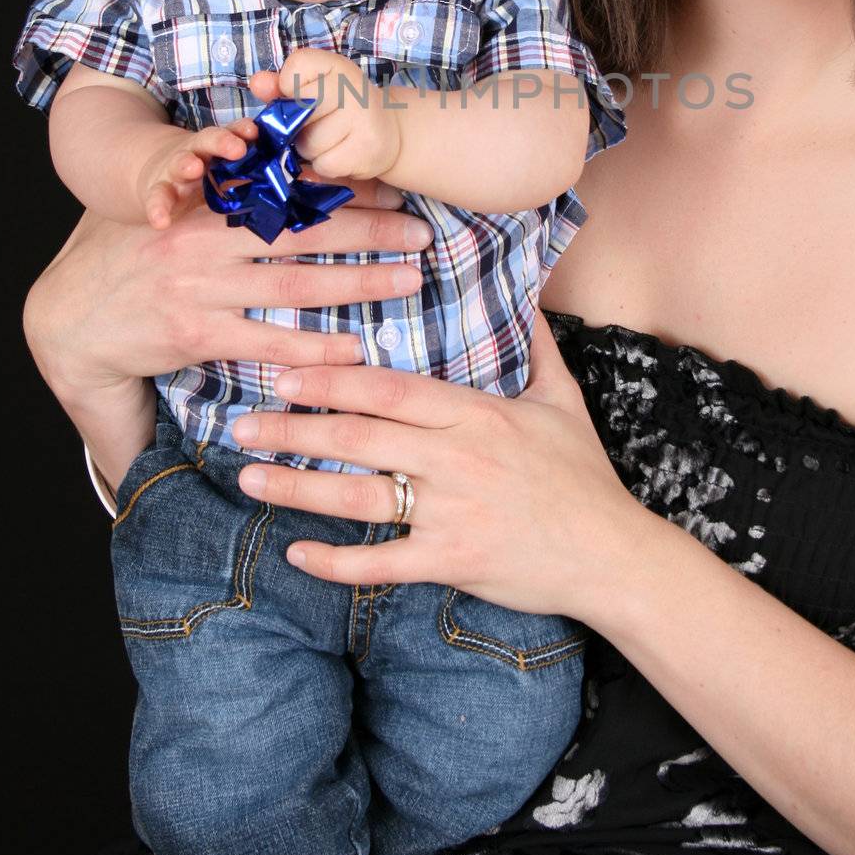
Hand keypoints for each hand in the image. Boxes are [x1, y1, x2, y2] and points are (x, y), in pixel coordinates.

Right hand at [24, 185, 430, 402]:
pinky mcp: (197, 334)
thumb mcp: (168, 206)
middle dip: (371, 229)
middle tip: (422, 231)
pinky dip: (313, 346)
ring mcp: (204, 288)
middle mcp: (209, 239)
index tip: (391, 187)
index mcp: (208, 201)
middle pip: (307, 230)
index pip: (288, 188)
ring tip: (410, 280)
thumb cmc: (128, 253)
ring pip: (298, 283)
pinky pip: (266, 340)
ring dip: (360, 283)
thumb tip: (282, 159)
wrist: (72, 317)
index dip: (343, 188)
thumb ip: (219, 186)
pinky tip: (355, 348)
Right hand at [136, 119, 258, 228]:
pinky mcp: (159, 190)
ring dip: (187, 163)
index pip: (237, 134)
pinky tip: (161, 221)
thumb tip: (316, 179)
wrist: (162, 170)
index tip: (256, 132)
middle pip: (212, 141)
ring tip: (193, 168)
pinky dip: (157, 208)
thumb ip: (269, 171)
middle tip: (237, 148)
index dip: (245, 132)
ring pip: (182, 162)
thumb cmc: (213, 172)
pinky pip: (157, 198)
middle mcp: (203, 153)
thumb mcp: (236, 167)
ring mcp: (177, 170)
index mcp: (225, 147)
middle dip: (224, 142)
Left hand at [233, 311, 647, 624]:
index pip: (390, 389)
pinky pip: (381, 563)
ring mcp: (451, 513)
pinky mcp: (451, 562)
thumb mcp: (565, 400)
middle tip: (241, 424)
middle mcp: (456, 459)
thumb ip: (538, 344)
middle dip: (294, 429)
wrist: (613, 554)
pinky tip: (295, 555)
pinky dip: (335, 563)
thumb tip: (527, 292)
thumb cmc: (585, 476)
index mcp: (476, 414)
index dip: (333, 379)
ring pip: (357, 497)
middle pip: (359, 437)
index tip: (287, 372)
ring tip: (248, 478)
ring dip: (296, 487)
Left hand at [252, 48, 402, 183]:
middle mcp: (351, 86)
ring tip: (333, 140)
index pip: (289, 74)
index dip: (288, 91)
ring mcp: (362, 117)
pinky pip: (324, 165)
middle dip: (298, 127)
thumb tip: (257, 83)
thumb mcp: (312, 88)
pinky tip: (343, 153)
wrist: (388, 130)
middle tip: (319, 123)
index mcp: (334, 65)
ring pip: (308, 145)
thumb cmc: (341, 107)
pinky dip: (327, 165)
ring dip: (312, 150)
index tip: (308, 95)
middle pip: (295, 115)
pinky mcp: (368, 148)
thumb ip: (280, 87)